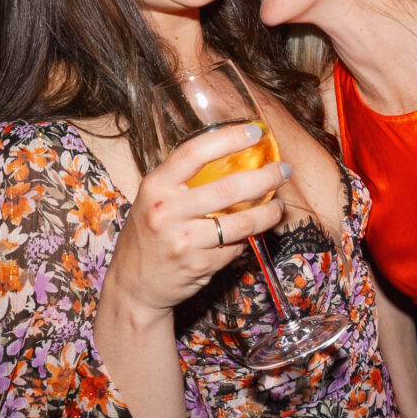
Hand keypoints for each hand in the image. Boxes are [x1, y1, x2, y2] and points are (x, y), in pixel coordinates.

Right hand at [101, 123, 288, 322]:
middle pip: (227, 189)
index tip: (255, 132)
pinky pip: (234, 248)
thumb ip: (183, 181)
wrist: (133, 285)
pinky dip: (246, 240)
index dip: (228, 138)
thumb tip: (232, 157)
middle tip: (283, 170)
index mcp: (156, 186)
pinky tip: (250, 234)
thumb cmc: (150, 235)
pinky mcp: (198, 266)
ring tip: (279, 206)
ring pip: (240, 223)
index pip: (194, 153)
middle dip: (264, 178)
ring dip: (267, 213)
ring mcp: (183, 241)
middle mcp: (167, 212)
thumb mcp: (154, 200)